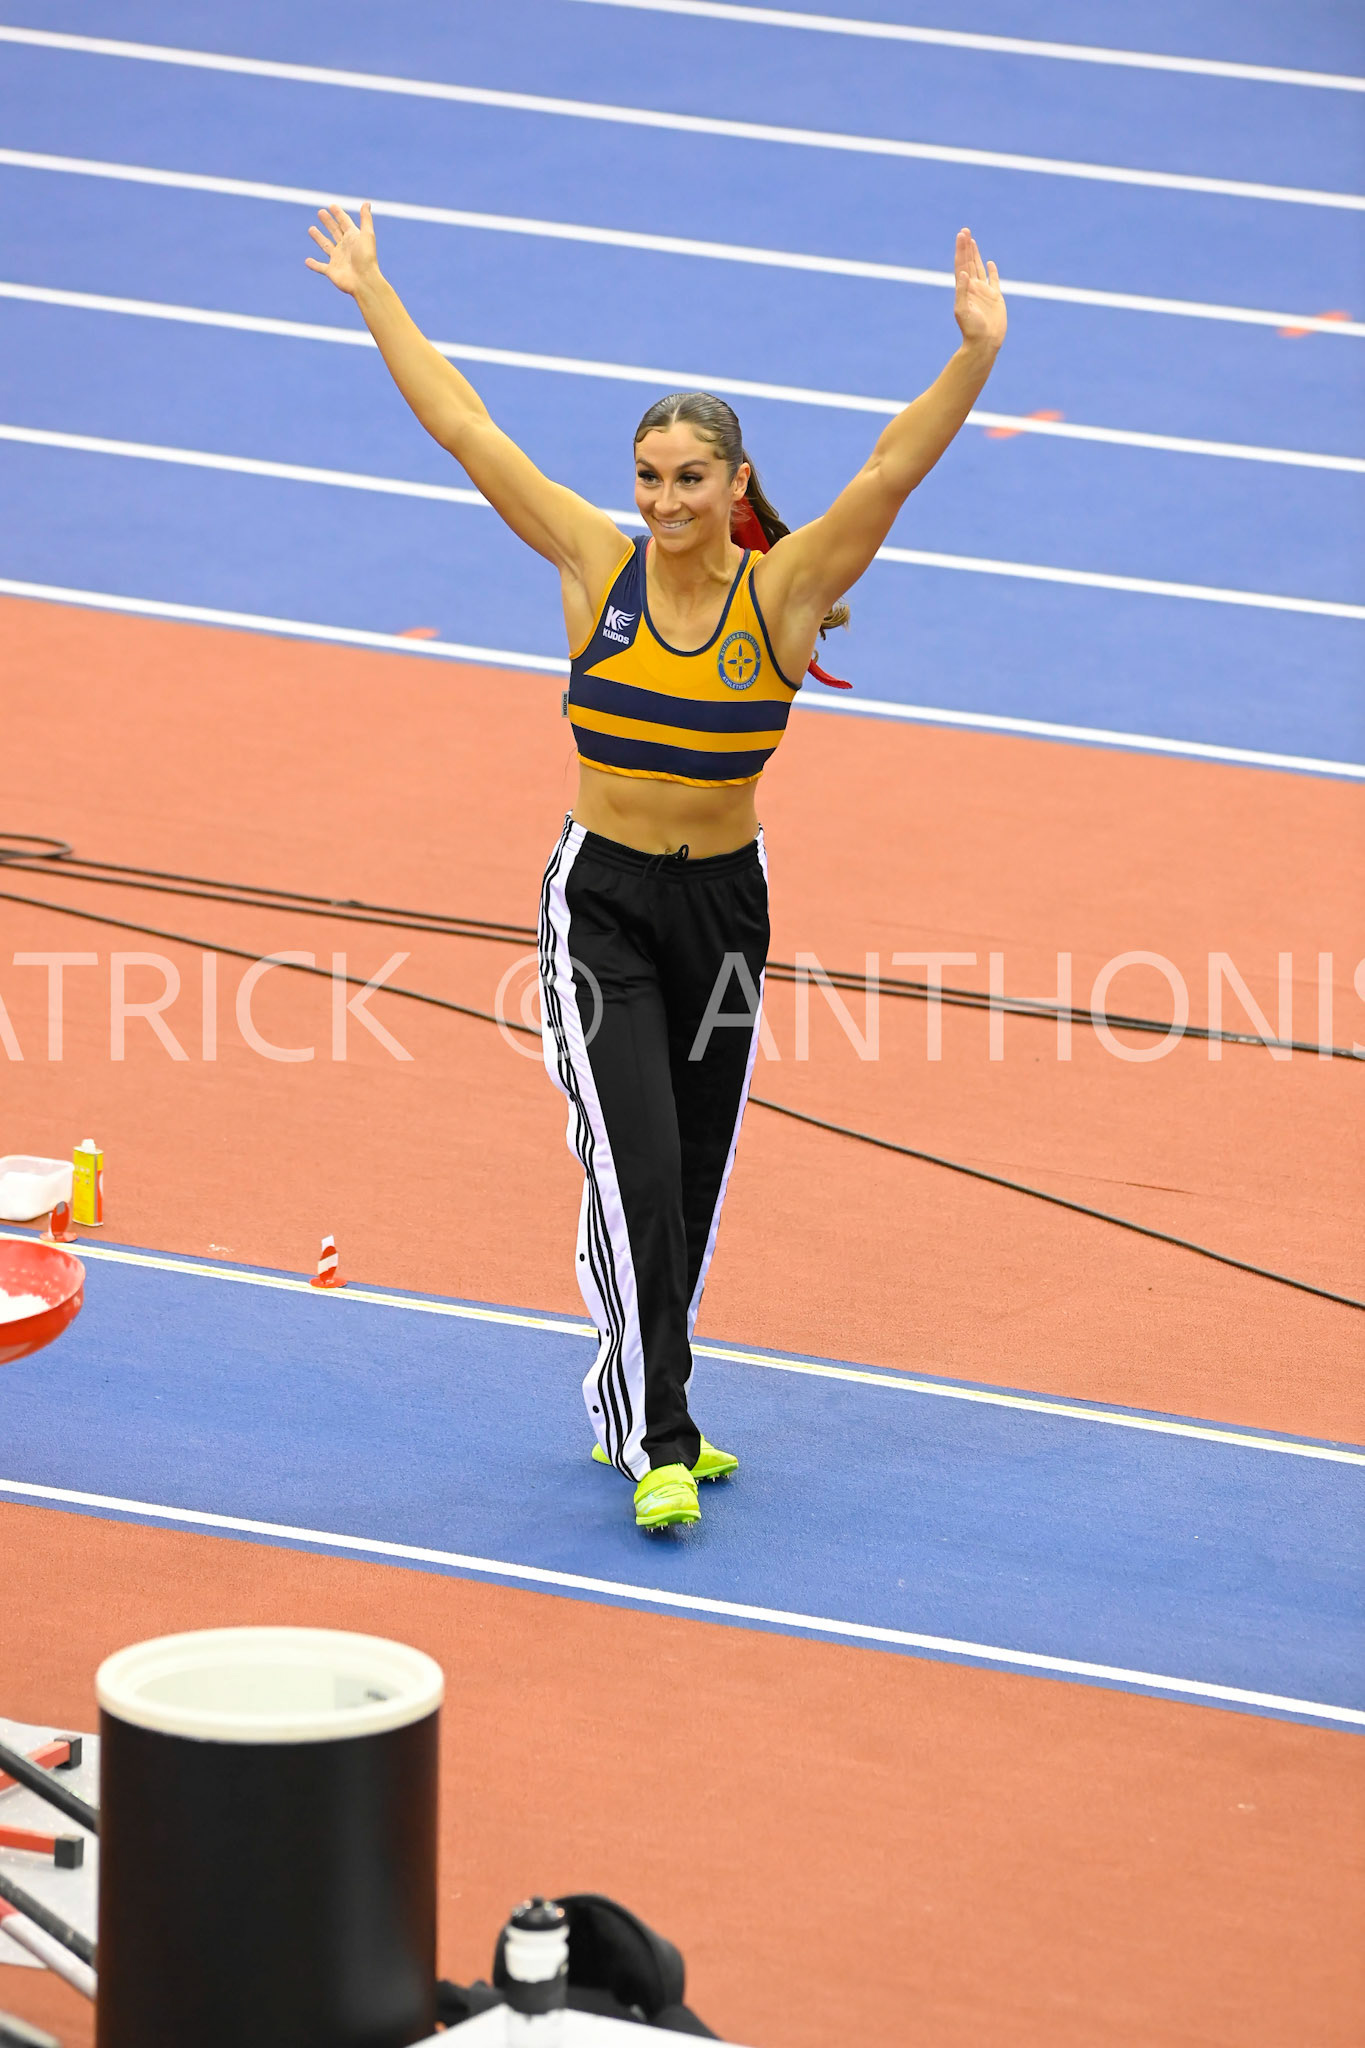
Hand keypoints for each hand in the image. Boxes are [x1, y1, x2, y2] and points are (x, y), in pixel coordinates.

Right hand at [305, 201, 378, 296]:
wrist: (364, 280)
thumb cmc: (366, 257)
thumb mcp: (367, 235)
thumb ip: (365, 219)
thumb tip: (367, 203)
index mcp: (353, 238)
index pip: (344, 222)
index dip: (339, 214)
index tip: (332, 206)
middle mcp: (345, 248)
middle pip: (334, 231)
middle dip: (328, 222)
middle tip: (320, 212)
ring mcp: (337, 259)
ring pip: (326, 246)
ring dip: (318, 238)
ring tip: (311, 229)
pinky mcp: (331, 271)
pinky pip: (320, 267)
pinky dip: (314, 265)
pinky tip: (307, 261)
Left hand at [952, 228, 1005, 351]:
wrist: (984, 343)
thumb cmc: (972, 330)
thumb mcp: (963, 311)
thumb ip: (962, 291)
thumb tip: (963, 273)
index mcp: (964, 289)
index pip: (961, 264)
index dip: (961, 249)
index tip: (961, 235)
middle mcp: (972, 288)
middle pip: (969, 262)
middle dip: (966, 247)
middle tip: (964, 230)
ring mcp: (984, 292)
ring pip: (979, 268)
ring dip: (976, 254)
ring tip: (972, 241)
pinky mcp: (995, 298)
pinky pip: (993, 280)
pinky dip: (992, 271)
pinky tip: (991, 263)